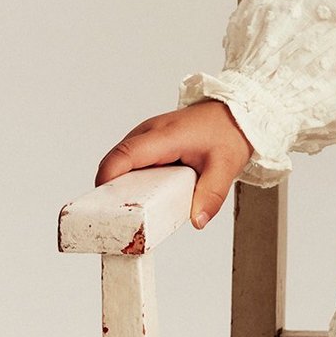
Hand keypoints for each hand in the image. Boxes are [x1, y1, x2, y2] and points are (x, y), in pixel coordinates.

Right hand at [95, 100, 253, 229]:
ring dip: (119, 184)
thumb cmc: (226, 135)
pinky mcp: (147, 142)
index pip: (126, 154)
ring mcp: (146, 135)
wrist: (233, 115)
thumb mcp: (225, 168)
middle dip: (110, 187)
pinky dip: (129, 179)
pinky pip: (130, 161)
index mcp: (164, 136)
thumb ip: (211, 196)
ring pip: (121, 160)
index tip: (102, 201)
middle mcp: (149, 132)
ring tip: (125, 211)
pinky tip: (138, 198)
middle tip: (114, 216)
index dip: (109, 176)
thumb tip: (197, 221)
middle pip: (116, 159)